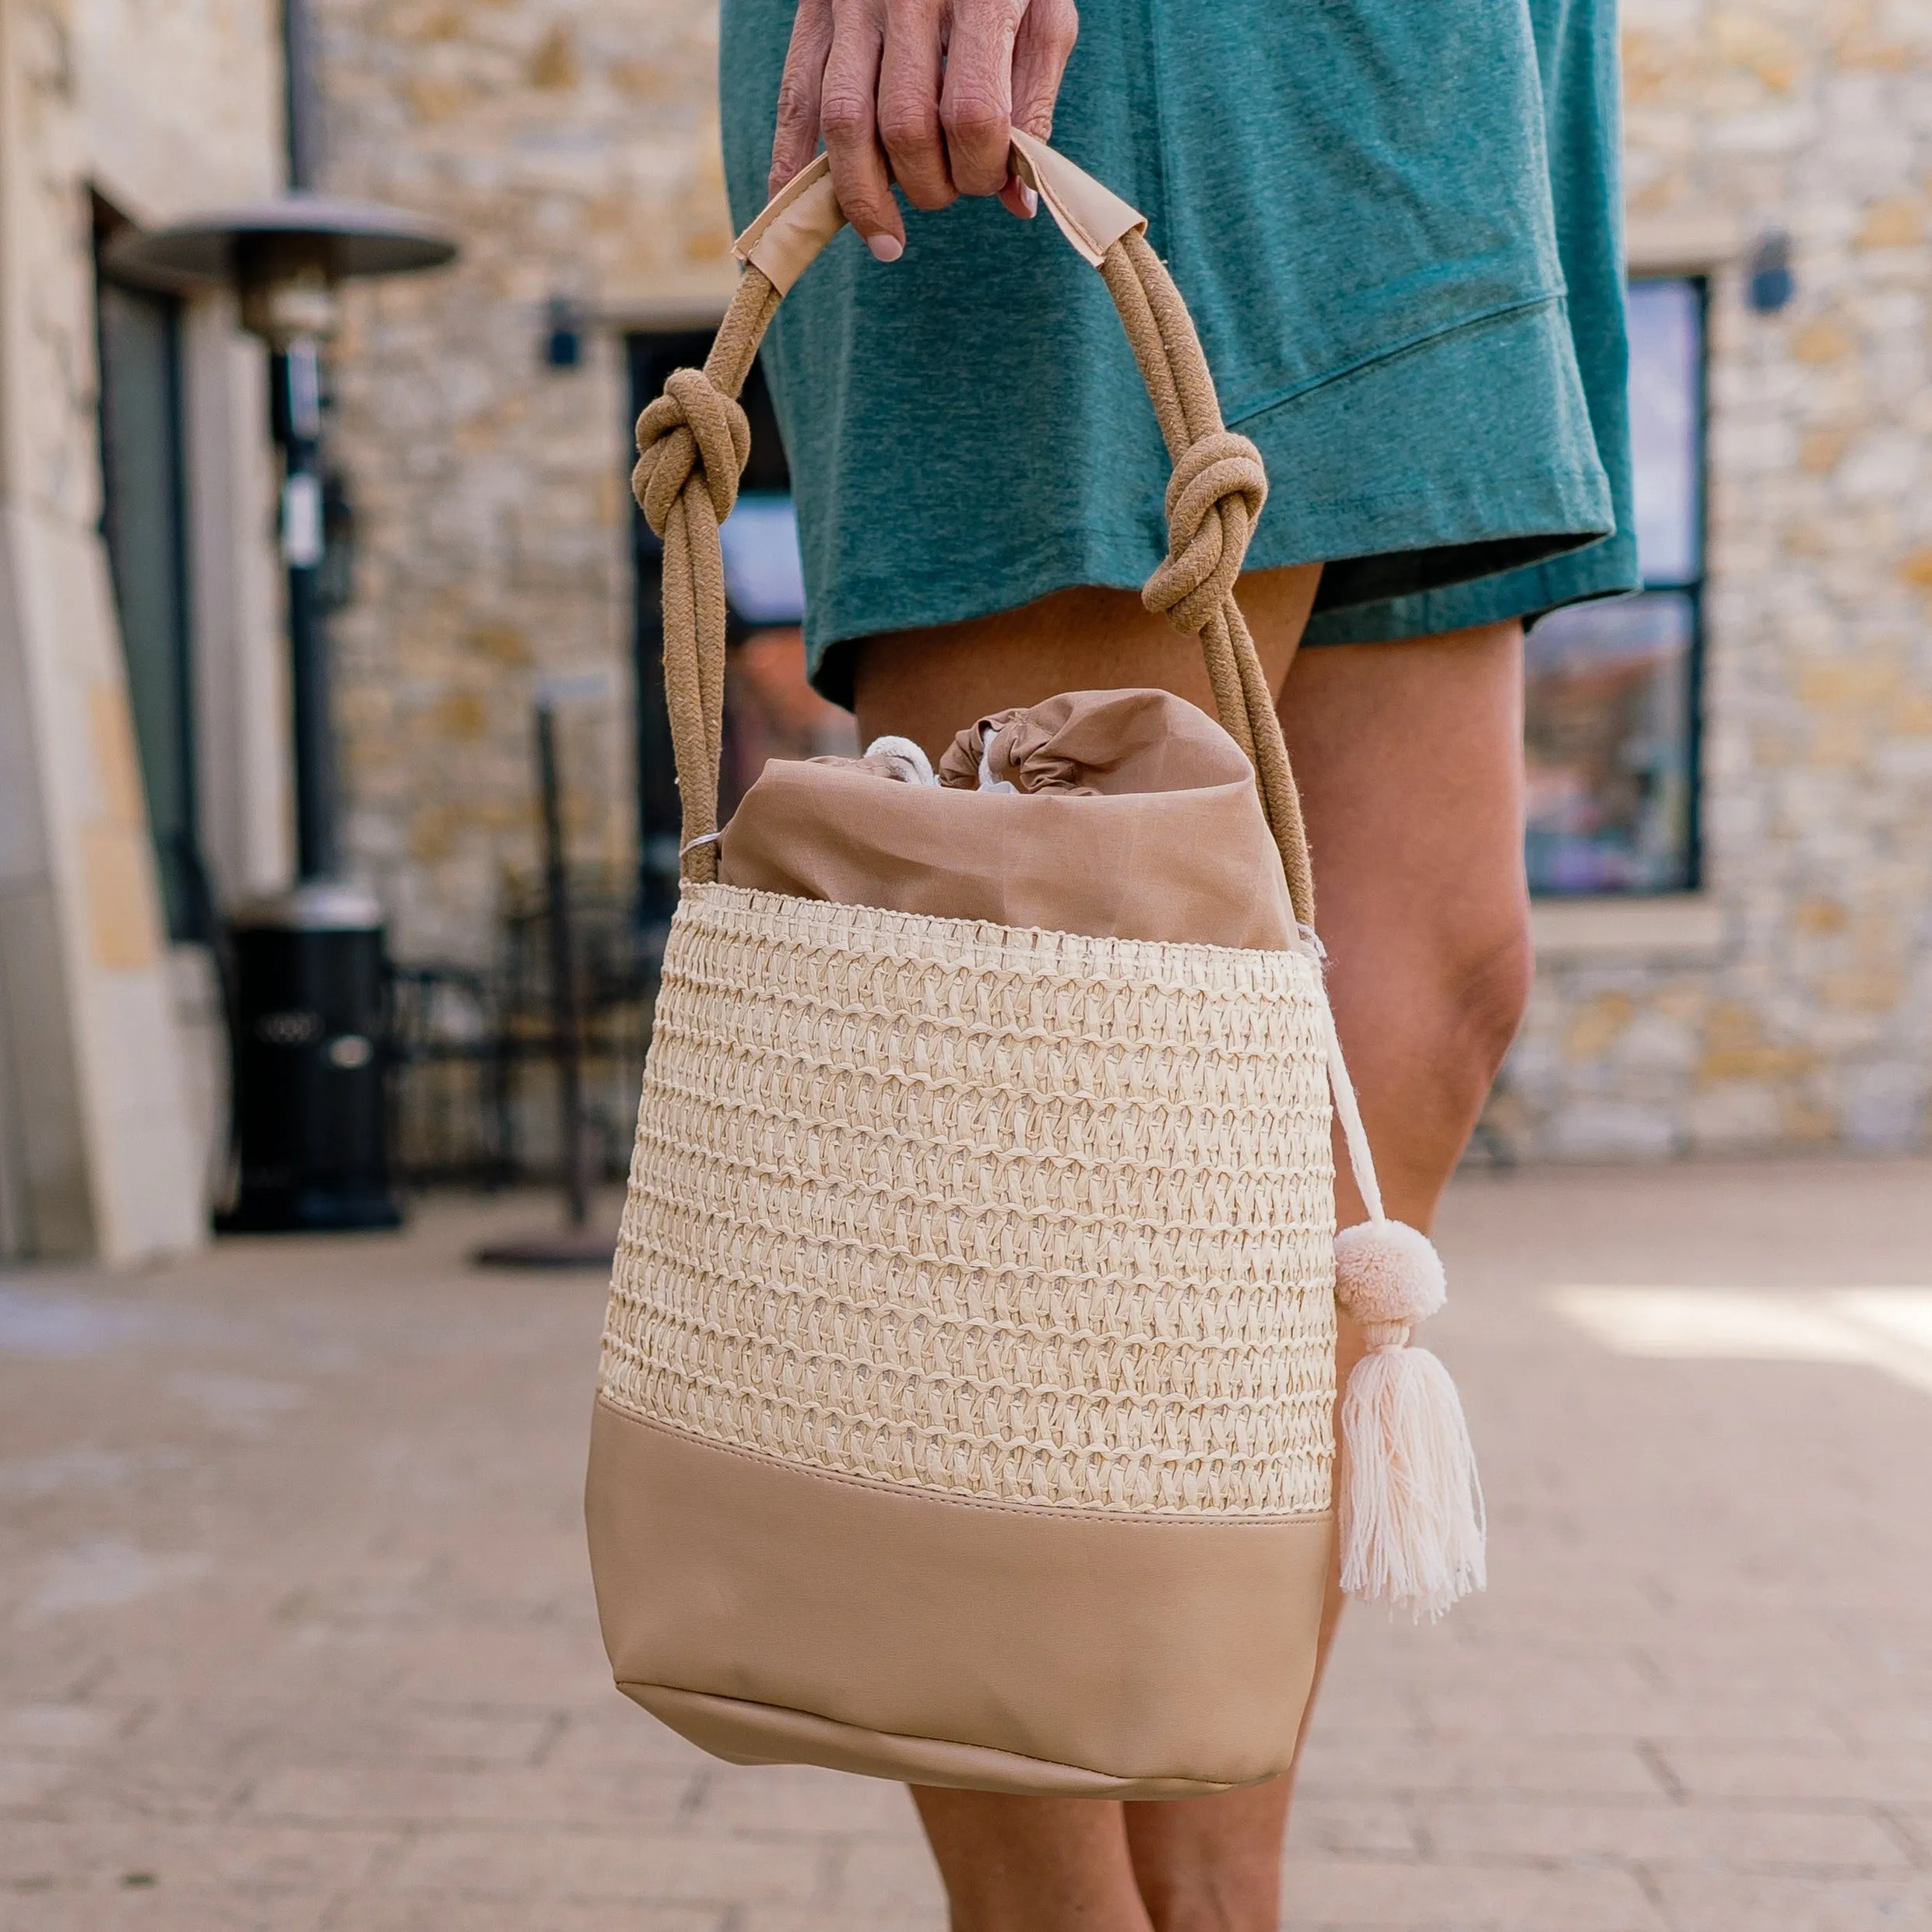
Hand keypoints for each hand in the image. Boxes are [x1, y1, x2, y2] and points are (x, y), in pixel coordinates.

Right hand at [768, 0, 1079, 260]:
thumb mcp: (1043, 16)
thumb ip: (1034, 105)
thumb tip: (1020, 203)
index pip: (972, 116)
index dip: (982, 170)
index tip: (992, 183)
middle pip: (904, 128)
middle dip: (929, 186)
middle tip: (947, 192)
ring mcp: (852, 4)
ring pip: (843, 124)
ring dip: (864, 197)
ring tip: (886, 237)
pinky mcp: (815, 15)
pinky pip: (795, 98)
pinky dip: (791, 163)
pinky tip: (799, 206)